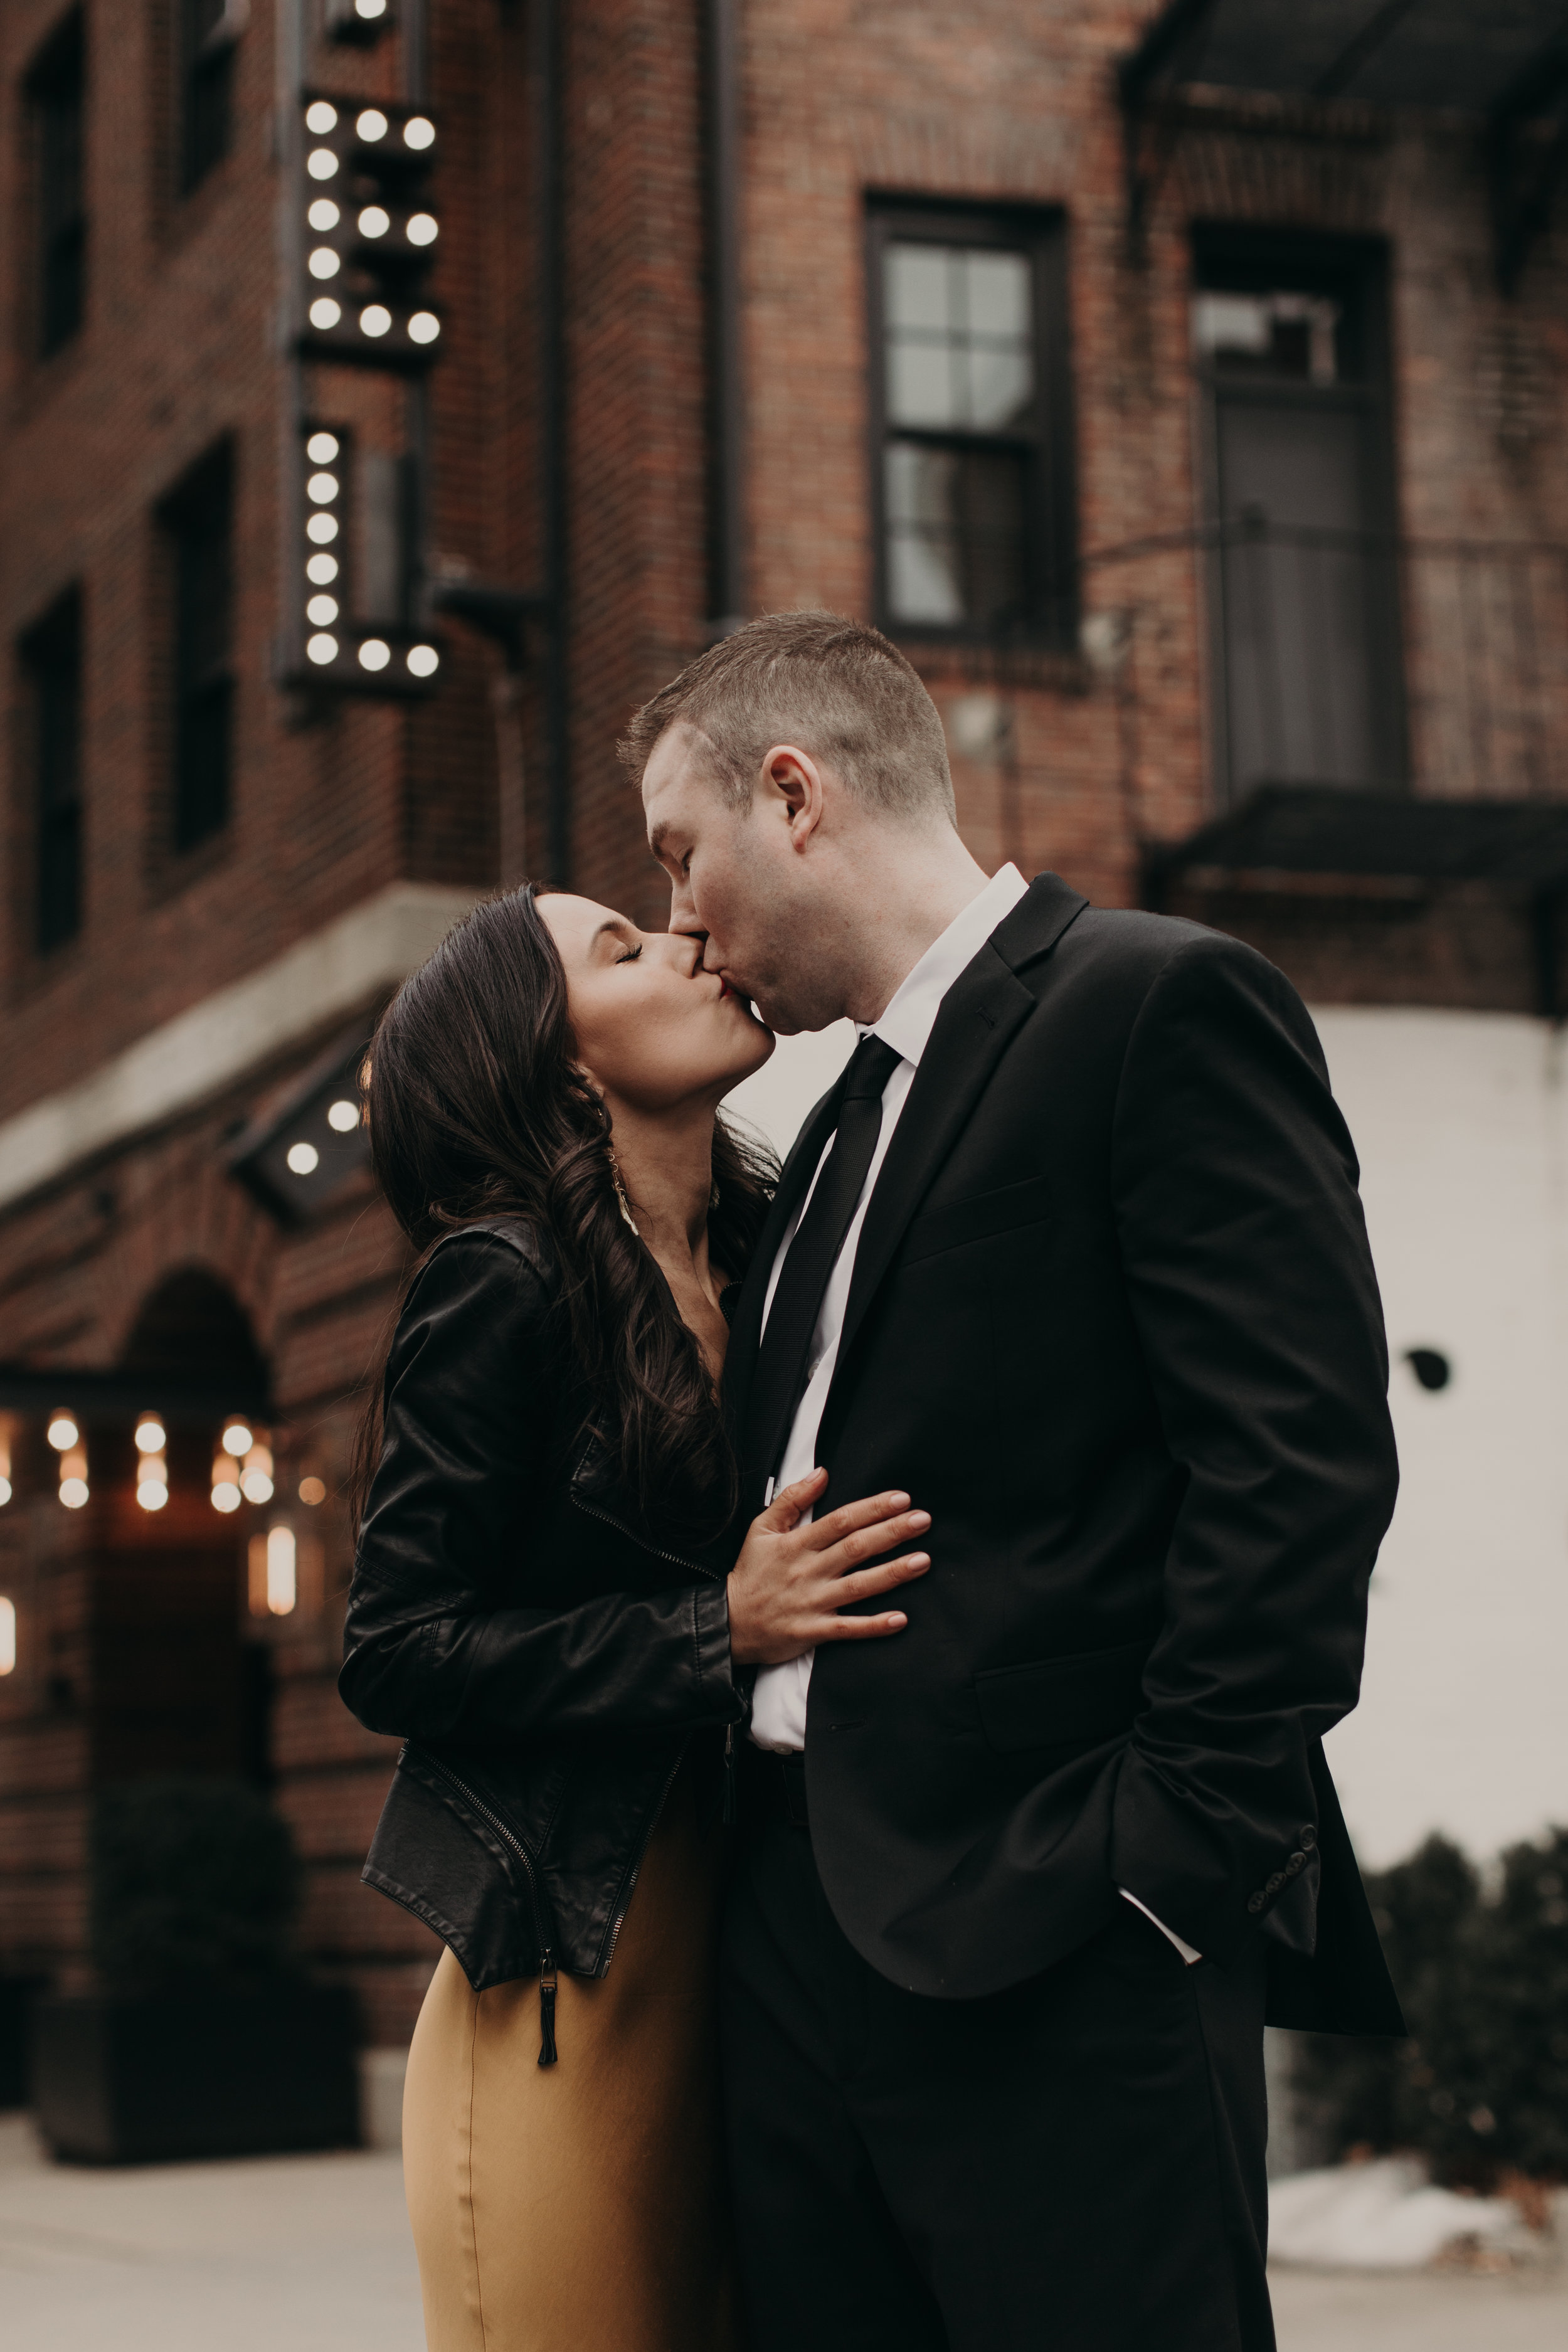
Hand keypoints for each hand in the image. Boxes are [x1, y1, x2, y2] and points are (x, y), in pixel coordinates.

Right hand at [726, 1467, 931, 1666]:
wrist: (728, 1622)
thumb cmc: (750, 1573)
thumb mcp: (762, 1528)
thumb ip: (792, 1498)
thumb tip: (822, 1474)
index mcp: (797, 1544)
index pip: (840, 1521)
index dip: (872, 1508)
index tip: (901, 1499)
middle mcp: (808, 1571)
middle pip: (856, 1548)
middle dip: (892, 1533)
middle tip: (922, 1521)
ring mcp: (812, 1602)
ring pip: (858, 1586)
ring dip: (892, 1574)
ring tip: (922, 1561)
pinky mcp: (813, 1630)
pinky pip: (848, 1629)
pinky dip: (874, 1625)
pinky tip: (900, 1619)